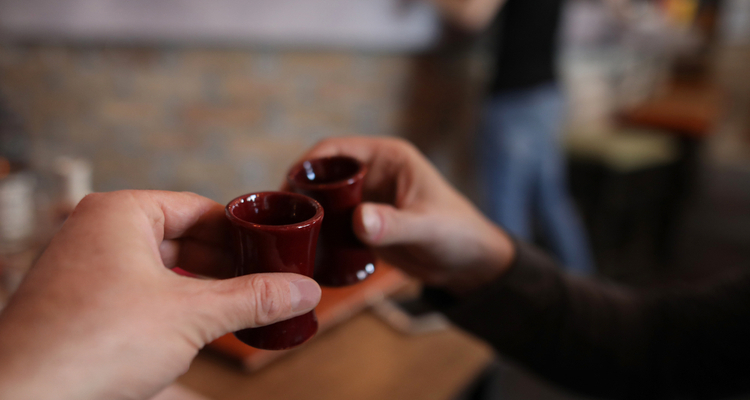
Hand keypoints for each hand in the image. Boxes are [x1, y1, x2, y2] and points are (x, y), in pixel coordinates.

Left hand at [0, 190, 320, 399]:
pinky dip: (172, 304)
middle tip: (263, 281)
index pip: (199, 208)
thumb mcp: (192, 316)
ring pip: (160, 267)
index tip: (271, 252)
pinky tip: (197, 326)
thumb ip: (253, 298)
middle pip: (181, 237)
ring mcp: (84, 267)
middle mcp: (97, 231)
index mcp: (122, 212)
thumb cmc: (95, 344)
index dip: (240, 233)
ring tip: (238, 306)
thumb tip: (306, 290)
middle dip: (224, 264)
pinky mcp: (79, 303)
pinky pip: (138, 291)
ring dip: (201, 287)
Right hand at [294, 137, 514, 293]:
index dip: (308, 162)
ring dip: (307, 212)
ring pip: (325, 199)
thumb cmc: (458, 234)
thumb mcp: (427, 227)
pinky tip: (303, 246)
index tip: (286, 183)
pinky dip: (318, 230)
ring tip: (283, 231)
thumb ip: (394, 224)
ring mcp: (368, 198)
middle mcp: (374, 173)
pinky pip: (333, 222)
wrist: (469, 264)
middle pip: (324, 174)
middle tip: (279, 214)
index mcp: (389, 158)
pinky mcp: (365, 223)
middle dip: (301, 190)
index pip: (337, 149)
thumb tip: (359, 220)